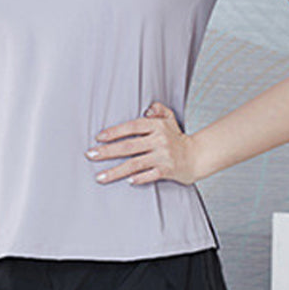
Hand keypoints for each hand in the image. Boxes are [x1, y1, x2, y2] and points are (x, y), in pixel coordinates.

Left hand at [84, 101, 198, 185]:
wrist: (198, 156)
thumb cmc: (179, 139)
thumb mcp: (170, 120)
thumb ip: (159, 110)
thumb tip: (148, 108)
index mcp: (157, 126)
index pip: (132, 127)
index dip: (114, 132)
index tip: (98, 138)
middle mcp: (159, 140)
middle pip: (129, 146)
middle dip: (107, 151)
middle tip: (90, 155)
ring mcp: (163, 156)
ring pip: (135, 163)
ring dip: (116, 171)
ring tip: (99, 177)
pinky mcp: (168, 170)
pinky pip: (151, 174)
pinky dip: (140, 178)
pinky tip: (128, 181)